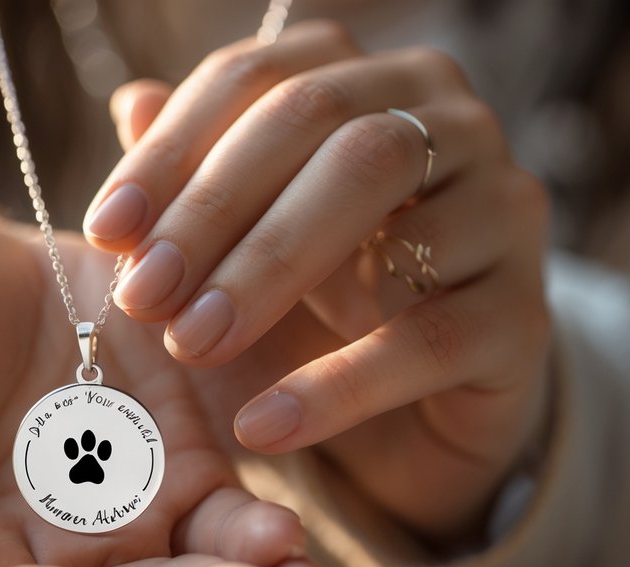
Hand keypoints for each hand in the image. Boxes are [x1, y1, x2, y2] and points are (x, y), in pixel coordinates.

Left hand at [84, 21, 551, 542]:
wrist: (433, 404)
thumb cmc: (334, 297)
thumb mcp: (259, 234)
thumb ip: (205, 172)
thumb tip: (132, 104)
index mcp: (369, 81)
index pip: (260, 79)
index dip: (173, 150)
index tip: (105, 230)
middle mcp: (447, 118)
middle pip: (320, 121)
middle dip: (214, 209)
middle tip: (144, 296)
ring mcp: (501, 205)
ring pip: (376, 195)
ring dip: (265, 272)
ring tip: (192, 345)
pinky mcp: (523, 313)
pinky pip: (427, 335)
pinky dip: (336, 383)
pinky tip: (261, 423)